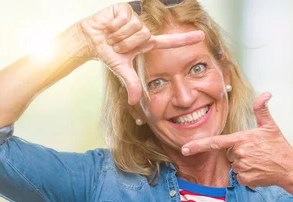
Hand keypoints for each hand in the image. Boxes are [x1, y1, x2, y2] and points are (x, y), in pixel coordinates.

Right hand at [78, 3, 204, 104]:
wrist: (90, 40)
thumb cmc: (108, 54)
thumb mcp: (122, 70)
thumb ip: (132, 84)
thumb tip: (133, 102)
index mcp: (148, 43)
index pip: (171, 42)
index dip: (186, 39)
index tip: (202, 36)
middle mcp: (144, 30)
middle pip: (145, 36)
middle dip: (127, 44)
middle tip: (117, 45)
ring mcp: (136, 18)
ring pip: (135, 28)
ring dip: (119, 36)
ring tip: (112, 36)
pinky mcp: (125, 9)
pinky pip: (125, 18)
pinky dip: (114, 25)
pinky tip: (109, 26)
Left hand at [181, 93, 292, 187]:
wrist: (290, 167)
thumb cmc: (279, 146)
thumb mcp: (270, 125)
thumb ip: (262, 109)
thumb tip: (266, 94)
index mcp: (241, 139)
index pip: (215, 142)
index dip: (197, 145)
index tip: (184, 148)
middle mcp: (239, 154)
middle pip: (229, 154)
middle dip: (238, 153)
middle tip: (255, 152)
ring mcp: (242, 168)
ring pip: (234, 165)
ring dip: (243, 164)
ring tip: (258, 161)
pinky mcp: (245, 179)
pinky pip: (239, 177)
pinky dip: (247, 175)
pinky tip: (258, 170)